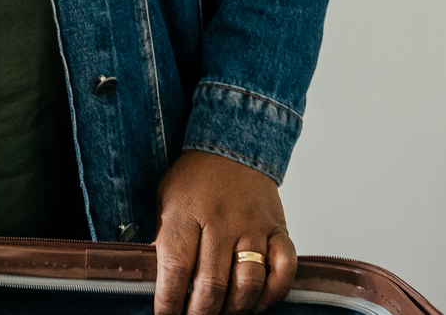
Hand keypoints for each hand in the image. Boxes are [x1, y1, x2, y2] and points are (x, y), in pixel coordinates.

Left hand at [153, 151, 295, 314]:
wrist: (232, 146)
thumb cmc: (195, 180)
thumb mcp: (165, 201)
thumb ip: (165, 240)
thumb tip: (161, 284)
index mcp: (186, 212)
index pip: (176, 268)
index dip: (169, 302)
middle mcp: (221, 220)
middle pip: (212, 284)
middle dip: (200, 314)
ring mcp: (253, 226)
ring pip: (248, 283)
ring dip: (235, 309)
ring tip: (223, 314)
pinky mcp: (279, 230)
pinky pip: (284, 270)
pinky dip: (273, 294)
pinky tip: (257, 302)